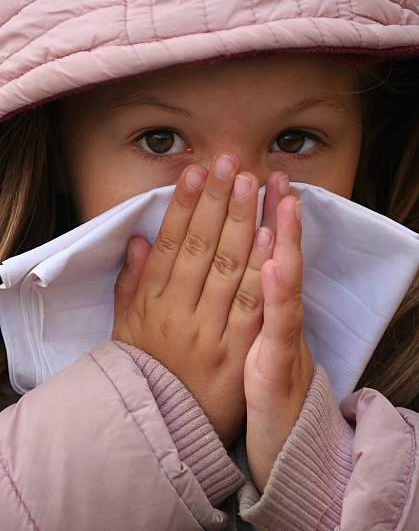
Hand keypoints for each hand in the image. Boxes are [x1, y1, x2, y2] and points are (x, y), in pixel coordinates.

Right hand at [112, 154, 274, 446]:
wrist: (166, 428)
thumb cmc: (144, 372)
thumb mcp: (125, 329)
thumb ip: (130, 283)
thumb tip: (138, 239)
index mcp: (150, 303)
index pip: (168, 245)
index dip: (184, 206)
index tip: (197, 172)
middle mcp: (178, 312)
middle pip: (201, 247)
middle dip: (219, 202)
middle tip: (232, 163)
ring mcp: (209, 331)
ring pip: (228, 269)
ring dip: (243, 223)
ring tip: (254, 185)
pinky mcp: (237, 352)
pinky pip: (251, 306)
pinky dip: (262, 271)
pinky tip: (271, 238)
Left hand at [244, 191, 313, 492]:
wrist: (278, 435)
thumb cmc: (250, 383)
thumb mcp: (246, 337)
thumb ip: (241, 297)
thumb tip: (240, 262)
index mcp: (253, 304)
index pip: (253, 248)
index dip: (251, 213)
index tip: (248, 176)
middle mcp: (272, 313)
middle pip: (270, 253)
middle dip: (267, 210)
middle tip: (270, 171)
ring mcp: (278, 334)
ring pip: (283, 278)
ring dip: (282, 237)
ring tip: (282, 200)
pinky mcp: (279, 362)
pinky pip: (278, 324)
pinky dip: (278, 292)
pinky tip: (274, 264)